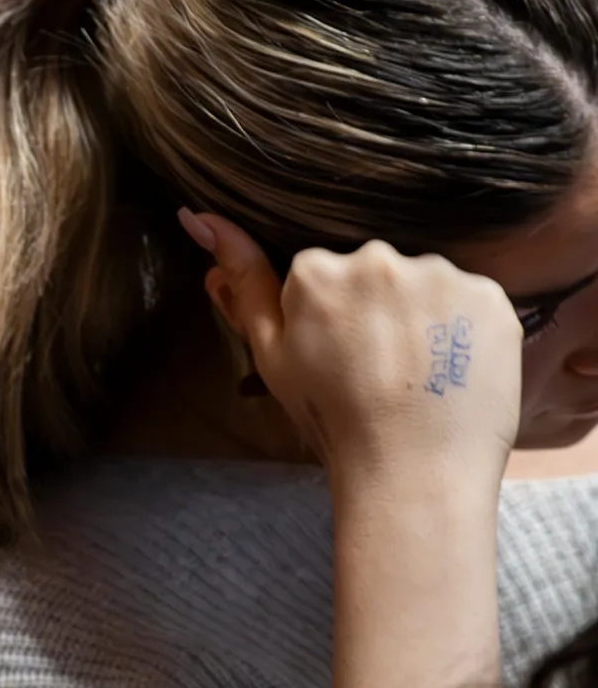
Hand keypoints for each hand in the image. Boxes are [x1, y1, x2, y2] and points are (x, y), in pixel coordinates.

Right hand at [181, 210, 520, 499]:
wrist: (412, 470)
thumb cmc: (331, 417)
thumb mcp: (270, 353)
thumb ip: (242, 281)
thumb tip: (198, 216)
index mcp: (316, 269)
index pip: (322, 273)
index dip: (329, 316)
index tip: (338, 353)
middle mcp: (377, 258)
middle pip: (375, 271)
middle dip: (377, 307)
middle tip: (380, 366)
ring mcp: (438, 275)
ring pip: (424, 282)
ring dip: (423, 314)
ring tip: (420, 370)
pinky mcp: (489, 296)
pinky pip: (471, 299)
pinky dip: (464, 328)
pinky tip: (452, 366)